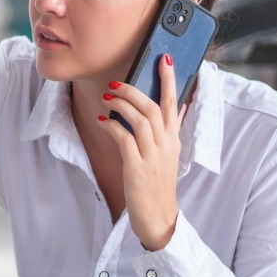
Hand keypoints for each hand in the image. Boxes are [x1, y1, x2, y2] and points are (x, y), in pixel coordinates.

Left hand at [95, 55, 187, 250]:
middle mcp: (166, 145)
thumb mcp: (168, 154)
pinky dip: (112, 125)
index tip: (164, 59)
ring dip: (121, 104)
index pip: (174, 103)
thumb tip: (175, 106)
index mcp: (173, 139)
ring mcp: (152, 156)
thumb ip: (169, 130)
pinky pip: (124, 138)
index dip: (170, 79)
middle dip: (135, 89)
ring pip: (141, 119)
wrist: (158, 217)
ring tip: (107, 98)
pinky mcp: (137, 167)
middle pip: (154, 107)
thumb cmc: (157, 183)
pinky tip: (102, 120)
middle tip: (117, 83)